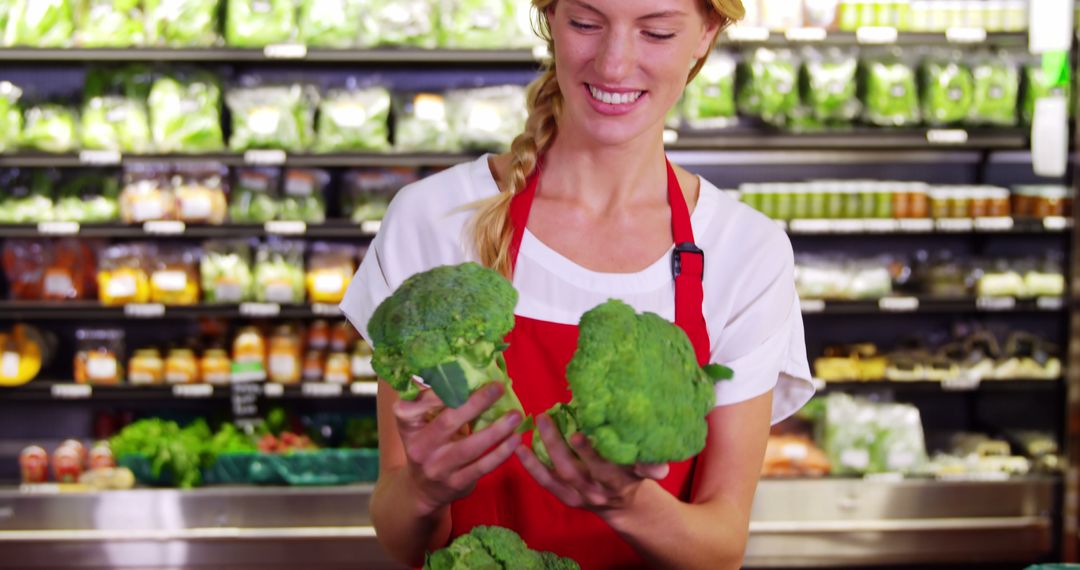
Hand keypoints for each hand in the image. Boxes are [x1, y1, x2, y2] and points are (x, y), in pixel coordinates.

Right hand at [394, 382, 522, 515]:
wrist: (421, 489)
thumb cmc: (427, 443)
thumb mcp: (420, 422)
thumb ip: (435, 400)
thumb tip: (464, 366)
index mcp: (407, 425)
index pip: (419, 403)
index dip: (440, 390)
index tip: (465, 376)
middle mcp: (419, 447)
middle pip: (448, 422)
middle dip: (476, 403)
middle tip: (498, 387)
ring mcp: (437, 468)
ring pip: (469, 447)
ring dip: (496, 430)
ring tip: (516, 415)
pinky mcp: (455, 483)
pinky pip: (482, 466)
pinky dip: (501, 453)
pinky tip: (515, 439)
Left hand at [515, 414, 668, 515]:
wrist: (628, 506)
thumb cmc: (636, 474)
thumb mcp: (648, 470)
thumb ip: (652, 466)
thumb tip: (659, 467)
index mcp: (620, 481)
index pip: (605, 469)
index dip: (590, 453)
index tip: (577, 433)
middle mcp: (598, 490)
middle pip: (574, 471)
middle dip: (557, 445)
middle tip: (545, 418)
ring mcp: (580, 496)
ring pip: (558, 475)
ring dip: (542, 451)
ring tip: (530, 427)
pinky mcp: (568, 498)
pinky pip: (547, 483)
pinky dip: (532, 467)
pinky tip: (519, 448)